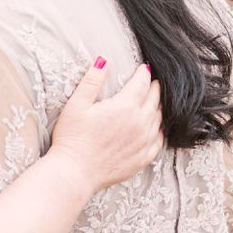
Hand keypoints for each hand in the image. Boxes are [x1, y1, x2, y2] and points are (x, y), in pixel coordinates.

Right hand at [50, 60, 162, 192]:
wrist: (75, 171)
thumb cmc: (72, 137)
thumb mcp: (77, 104)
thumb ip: (92, 81)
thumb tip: (103, 60)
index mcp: (124, 107)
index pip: (141, 84)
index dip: (143, 73)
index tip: (144, 68)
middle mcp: (140, 123)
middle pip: (154, 100)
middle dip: (153, 88)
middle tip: (151, 82)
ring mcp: (143, 142)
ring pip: (159, 119)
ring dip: (157, 107)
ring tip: (153, 101)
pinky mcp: (143, 158)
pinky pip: (159, 141)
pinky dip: (159, 131)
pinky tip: (155, 128)